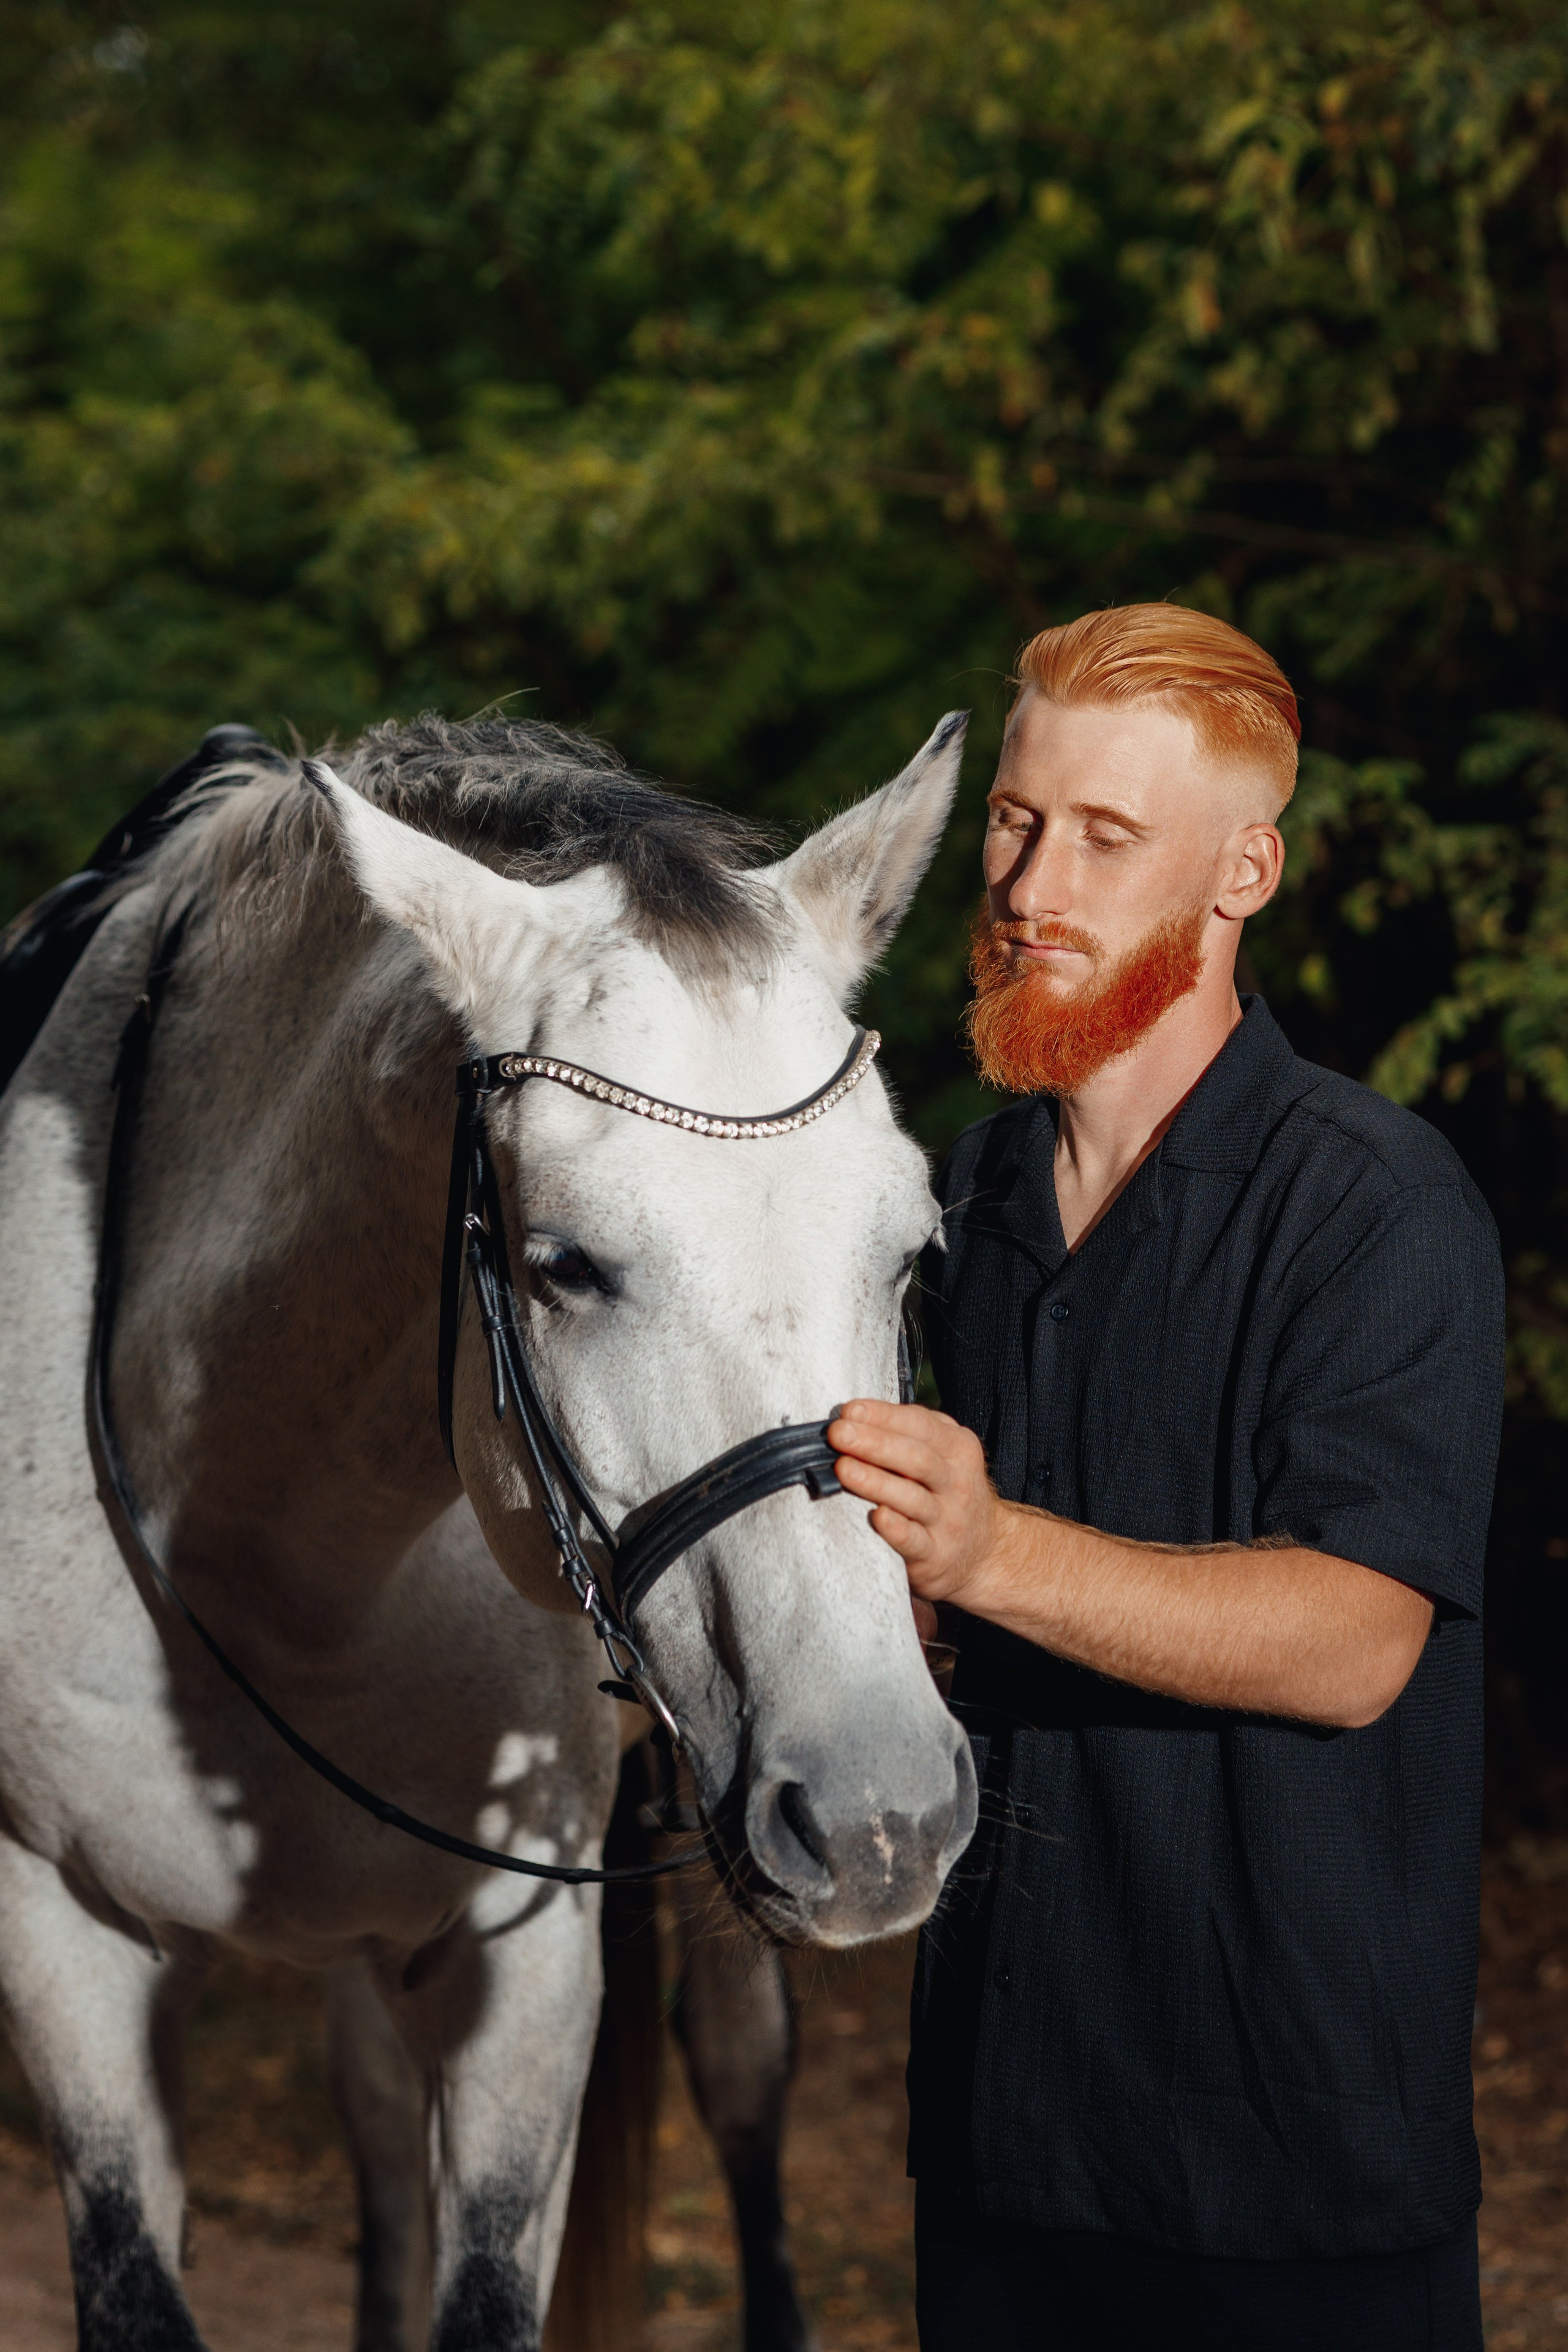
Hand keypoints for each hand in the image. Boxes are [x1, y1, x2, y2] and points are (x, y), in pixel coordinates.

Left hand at [826, 1398, 1016, 1622]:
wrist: (984, 1550)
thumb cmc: (947, 1491)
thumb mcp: (944, 1454)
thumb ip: (908, 1434)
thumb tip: (853, 1418)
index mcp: (958, 1449)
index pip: (921, 1425)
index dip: (883, 1416)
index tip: (849, 1411)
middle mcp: (958, 1483)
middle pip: (917, 1459)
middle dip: (874, 1443)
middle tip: (837, 1434)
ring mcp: (949, 1521)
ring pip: (912, 1498)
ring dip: (875, 1482)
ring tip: (843, 1468)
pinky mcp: (936, 1555)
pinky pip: (915, 1541)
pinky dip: (896, 1529)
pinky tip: (877, 1517)